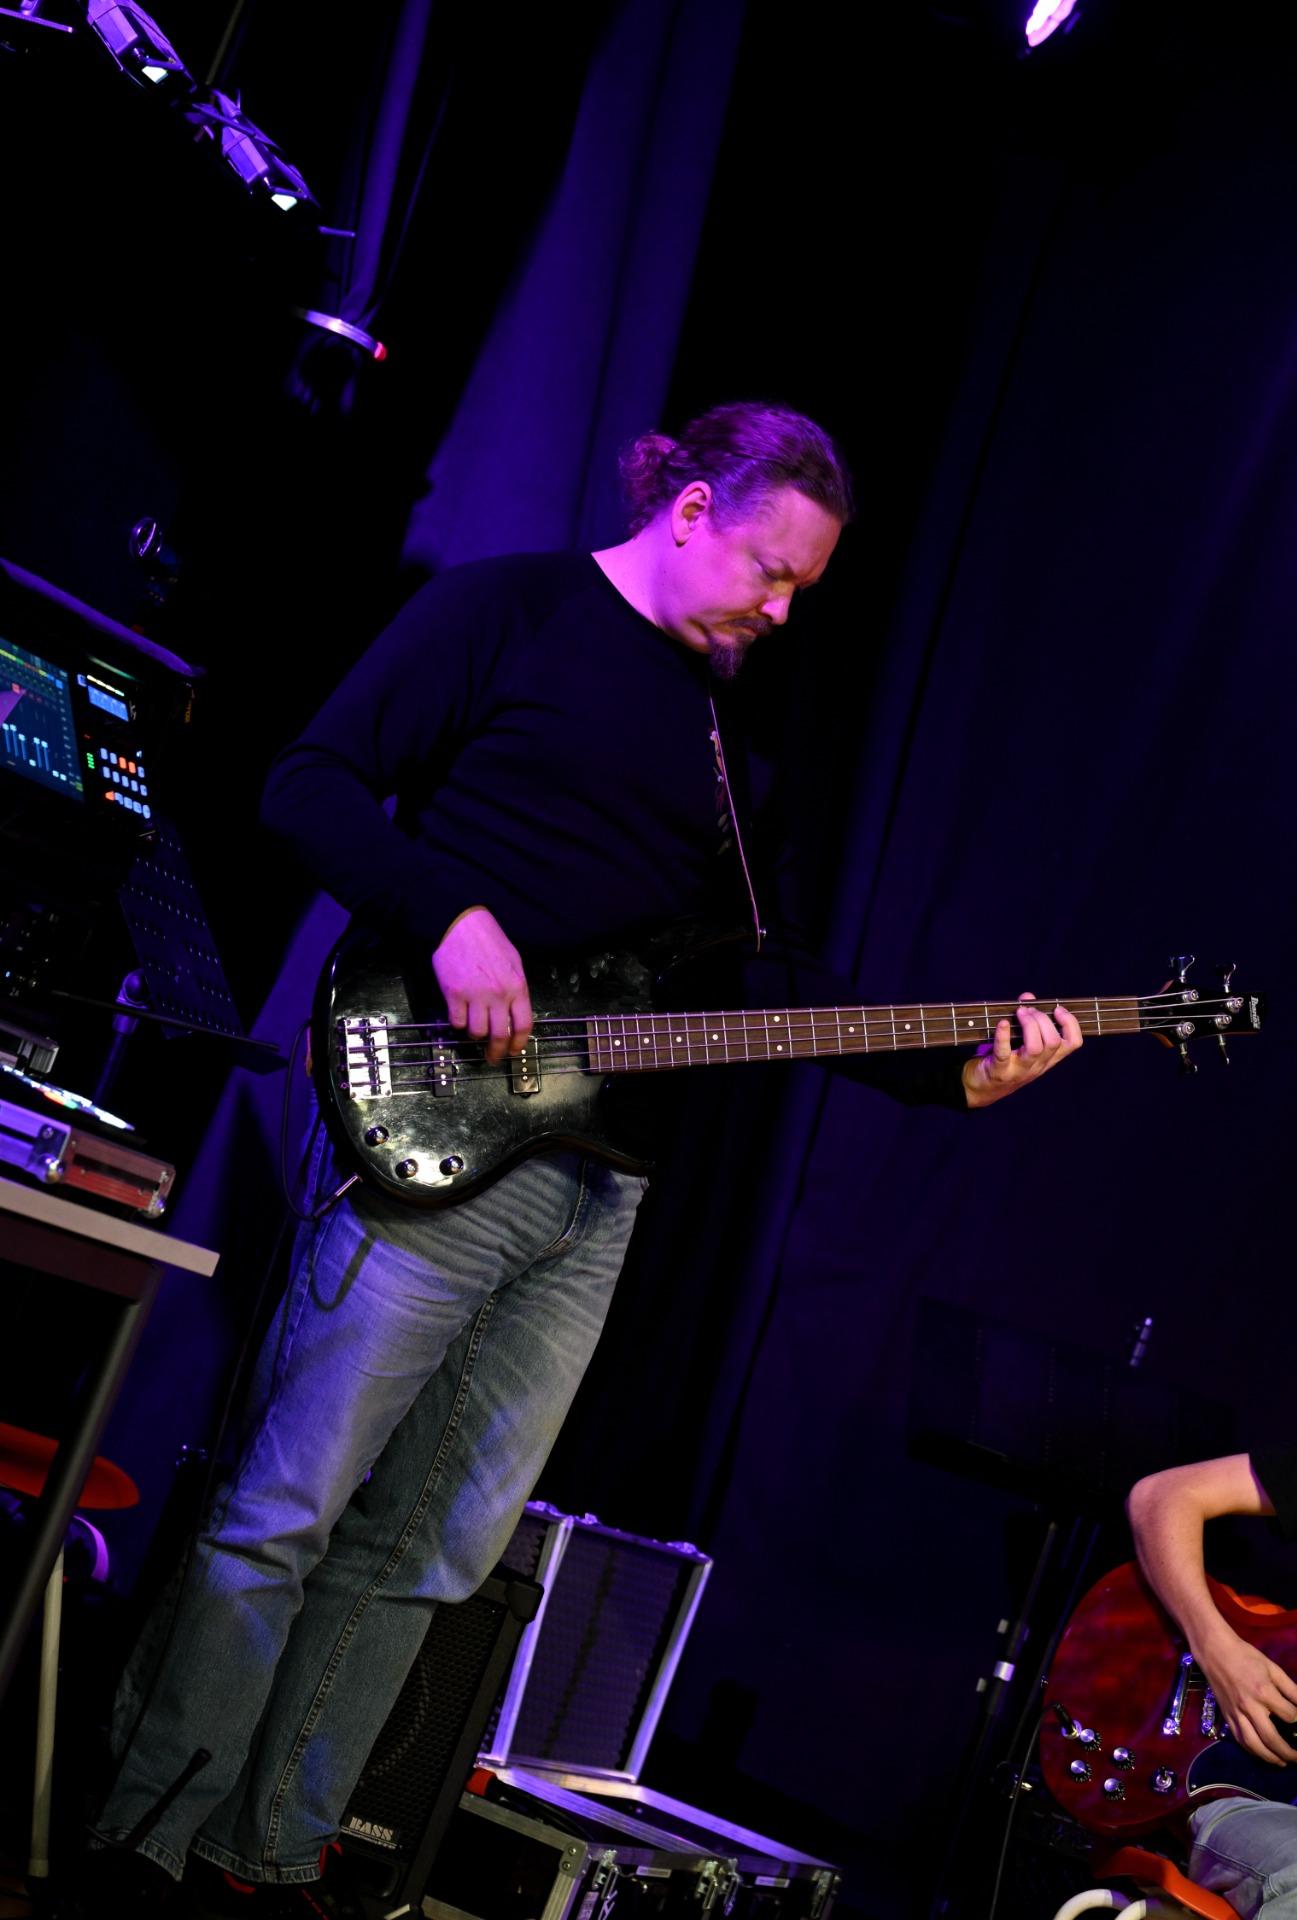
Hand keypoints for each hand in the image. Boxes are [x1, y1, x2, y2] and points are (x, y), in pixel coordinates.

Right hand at [432, 908, 532, 1064]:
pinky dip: (458, 1023)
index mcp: (517, 986)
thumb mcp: (513, 962)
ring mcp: (475, 995)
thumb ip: (516, 988)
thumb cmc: (488, 940)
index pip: (523, 1025)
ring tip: (473, 1028)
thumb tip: (514, 1013)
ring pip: (476, 1032)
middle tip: (492, 1058)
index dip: (518, 1043)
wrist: (461, 924)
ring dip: (475, 1034)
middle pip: (499, 1035)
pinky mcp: (454, 994)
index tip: (513, 1051)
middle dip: (496, 1052)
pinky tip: (459, 1015)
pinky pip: (456, 1022)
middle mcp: (498, 994)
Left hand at [962, 992, 1081, 1109]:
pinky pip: (1004, 1053)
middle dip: (1043, 1019)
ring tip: (1019, 1013)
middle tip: (1028, 1010)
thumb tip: (1028, 997)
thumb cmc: (1004, 1060)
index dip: (1071, 1024)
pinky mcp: (1000, 1071)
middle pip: (1053, 1041)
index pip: (1073, 1043)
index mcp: (1048, 1058)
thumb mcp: (1020, 1042)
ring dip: (1029, 1025)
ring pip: (1036, 1048)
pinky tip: (1002, 1023)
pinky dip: (1003, 1036)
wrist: (981, 1089)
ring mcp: (1020, 1070)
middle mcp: (1038, 1065)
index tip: (1058, 1009)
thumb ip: (1027, 1019)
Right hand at [1196, 1624, 1296, 1765]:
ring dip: (1270, 1758)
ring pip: (1254, 1744)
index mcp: (1263, 1692)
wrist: (1215, 1651)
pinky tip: (1262, 1754)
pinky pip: (1240, 1739)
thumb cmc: (1246, 1657)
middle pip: (1271, 1738)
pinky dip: (1252, 1751)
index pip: (1289, 1715)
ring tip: (1282, 1762)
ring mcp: (1236, 1714)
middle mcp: (1250, 1707)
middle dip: (1288, 1752)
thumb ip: (1290, 1689)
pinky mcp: (1227, 1716)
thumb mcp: (1273, 1668)